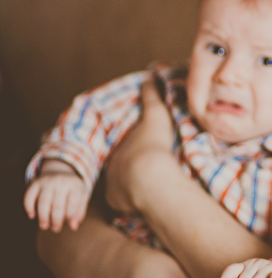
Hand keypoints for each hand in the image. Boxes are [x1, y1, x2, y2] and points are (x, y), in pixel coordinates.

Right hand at [23, 159, 88, 231]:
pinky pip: (29, 197)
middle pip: (58, 205)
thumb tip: (73, 227)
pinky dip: (29, 207)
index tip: (68, 222)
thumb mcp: (81, 197)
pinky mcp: (35, 183)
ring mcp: (47, 181)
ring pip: (43, 202)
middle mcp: (61, 182)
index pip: (73, 203)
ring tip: (44, 226)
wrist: (60, 171)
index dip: (70, 215)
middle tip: (56, 229)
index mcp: (75, 185)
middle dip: (56, 220)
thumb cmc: (72, 190)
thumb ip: (79, 212)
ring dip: (43, 217)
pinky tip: (32, 216)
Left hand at [105, 78, 175, 211]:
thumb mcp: (155, 116)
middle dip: (128, 171)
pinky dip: (133, 202)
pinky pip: (124, 203)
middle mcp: (110, 169)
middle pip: (119, 170)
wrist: (151, 178)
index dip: (131, 150)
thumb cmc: (153, 146)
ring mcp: (112, 189)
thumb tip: (150, 74)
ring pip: (120, 188)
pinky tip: (145, 201)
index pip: (122, 150)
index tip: (140, 152)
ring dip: (130, 189)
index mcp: (118, 149)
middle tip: (144, 172)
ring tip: (147, 189)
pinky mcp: (118, 203)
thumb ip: (152, 96)